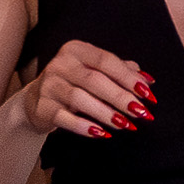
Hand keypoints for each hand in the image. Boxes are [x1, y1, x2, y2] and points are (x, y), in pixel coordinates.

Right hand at [19, 39, 151, 139]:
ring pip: (79, 99)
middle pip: (94, 80)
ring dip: (105, 113)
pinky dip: (84, 127)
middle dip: (120, 98)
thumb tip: (148, 81)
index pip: (106, 61)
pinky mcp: (42, 107)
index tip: (148, 95)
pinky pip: (64, 118)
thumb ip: (120, 72)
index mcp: (77, 50)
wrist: (36, 100)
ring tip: (124, 125)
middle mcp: (60, 64)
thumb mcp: (94, 71)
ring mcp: (49, 85)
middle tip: (141, 113)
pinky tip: (101, 133)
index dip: (128, 78)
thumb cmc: (73, 83)